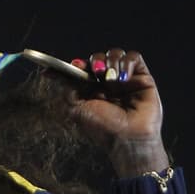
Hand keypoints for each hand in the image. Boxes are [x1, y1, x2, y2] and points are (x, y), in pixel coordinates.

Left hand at [69, 48, 169, 177]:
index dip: (76, 64)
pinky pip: (134, 57)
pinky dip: (126, 63)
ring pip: (116, 54)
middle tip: (95, 72)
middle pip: (99, 58)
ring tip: (111, 79)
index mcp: (92, 89)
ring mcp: (125, 79)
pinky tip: (122, 78)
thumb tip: (52, 73)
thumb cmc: (103, 128)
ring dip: (110, 62)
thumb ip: (67, 88)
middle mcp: (108, 83)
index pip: (83, 68)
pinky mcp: (142, 77)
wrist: (127, 139)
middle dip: (95, 61)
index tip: (72, 65)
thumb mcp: (76, 108)